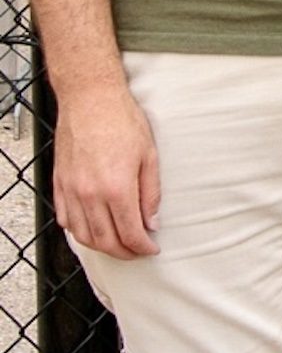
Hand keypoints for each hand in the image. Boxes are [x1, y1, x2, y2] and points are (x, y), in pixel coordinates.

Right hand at [53, 84, 159, 258]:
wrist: (91, 100)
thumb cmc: (122, 121)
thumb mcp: (149, 155)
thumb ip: (150, 193)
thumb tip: (151, 221)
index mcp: (116, 188)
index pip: (129, 233)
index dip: (142, 247)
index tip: (151, 249)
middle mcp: (90, 195)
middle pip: (105, 240)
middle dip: (124, 252)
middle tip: (138, 251)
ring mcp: (71, 191)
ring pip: (83, 235)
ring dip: (101, 246)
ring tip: (118, 245)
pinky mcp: (60, 184)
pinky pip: (66, 219)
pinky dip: (79, 231)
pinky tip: (92, 230)